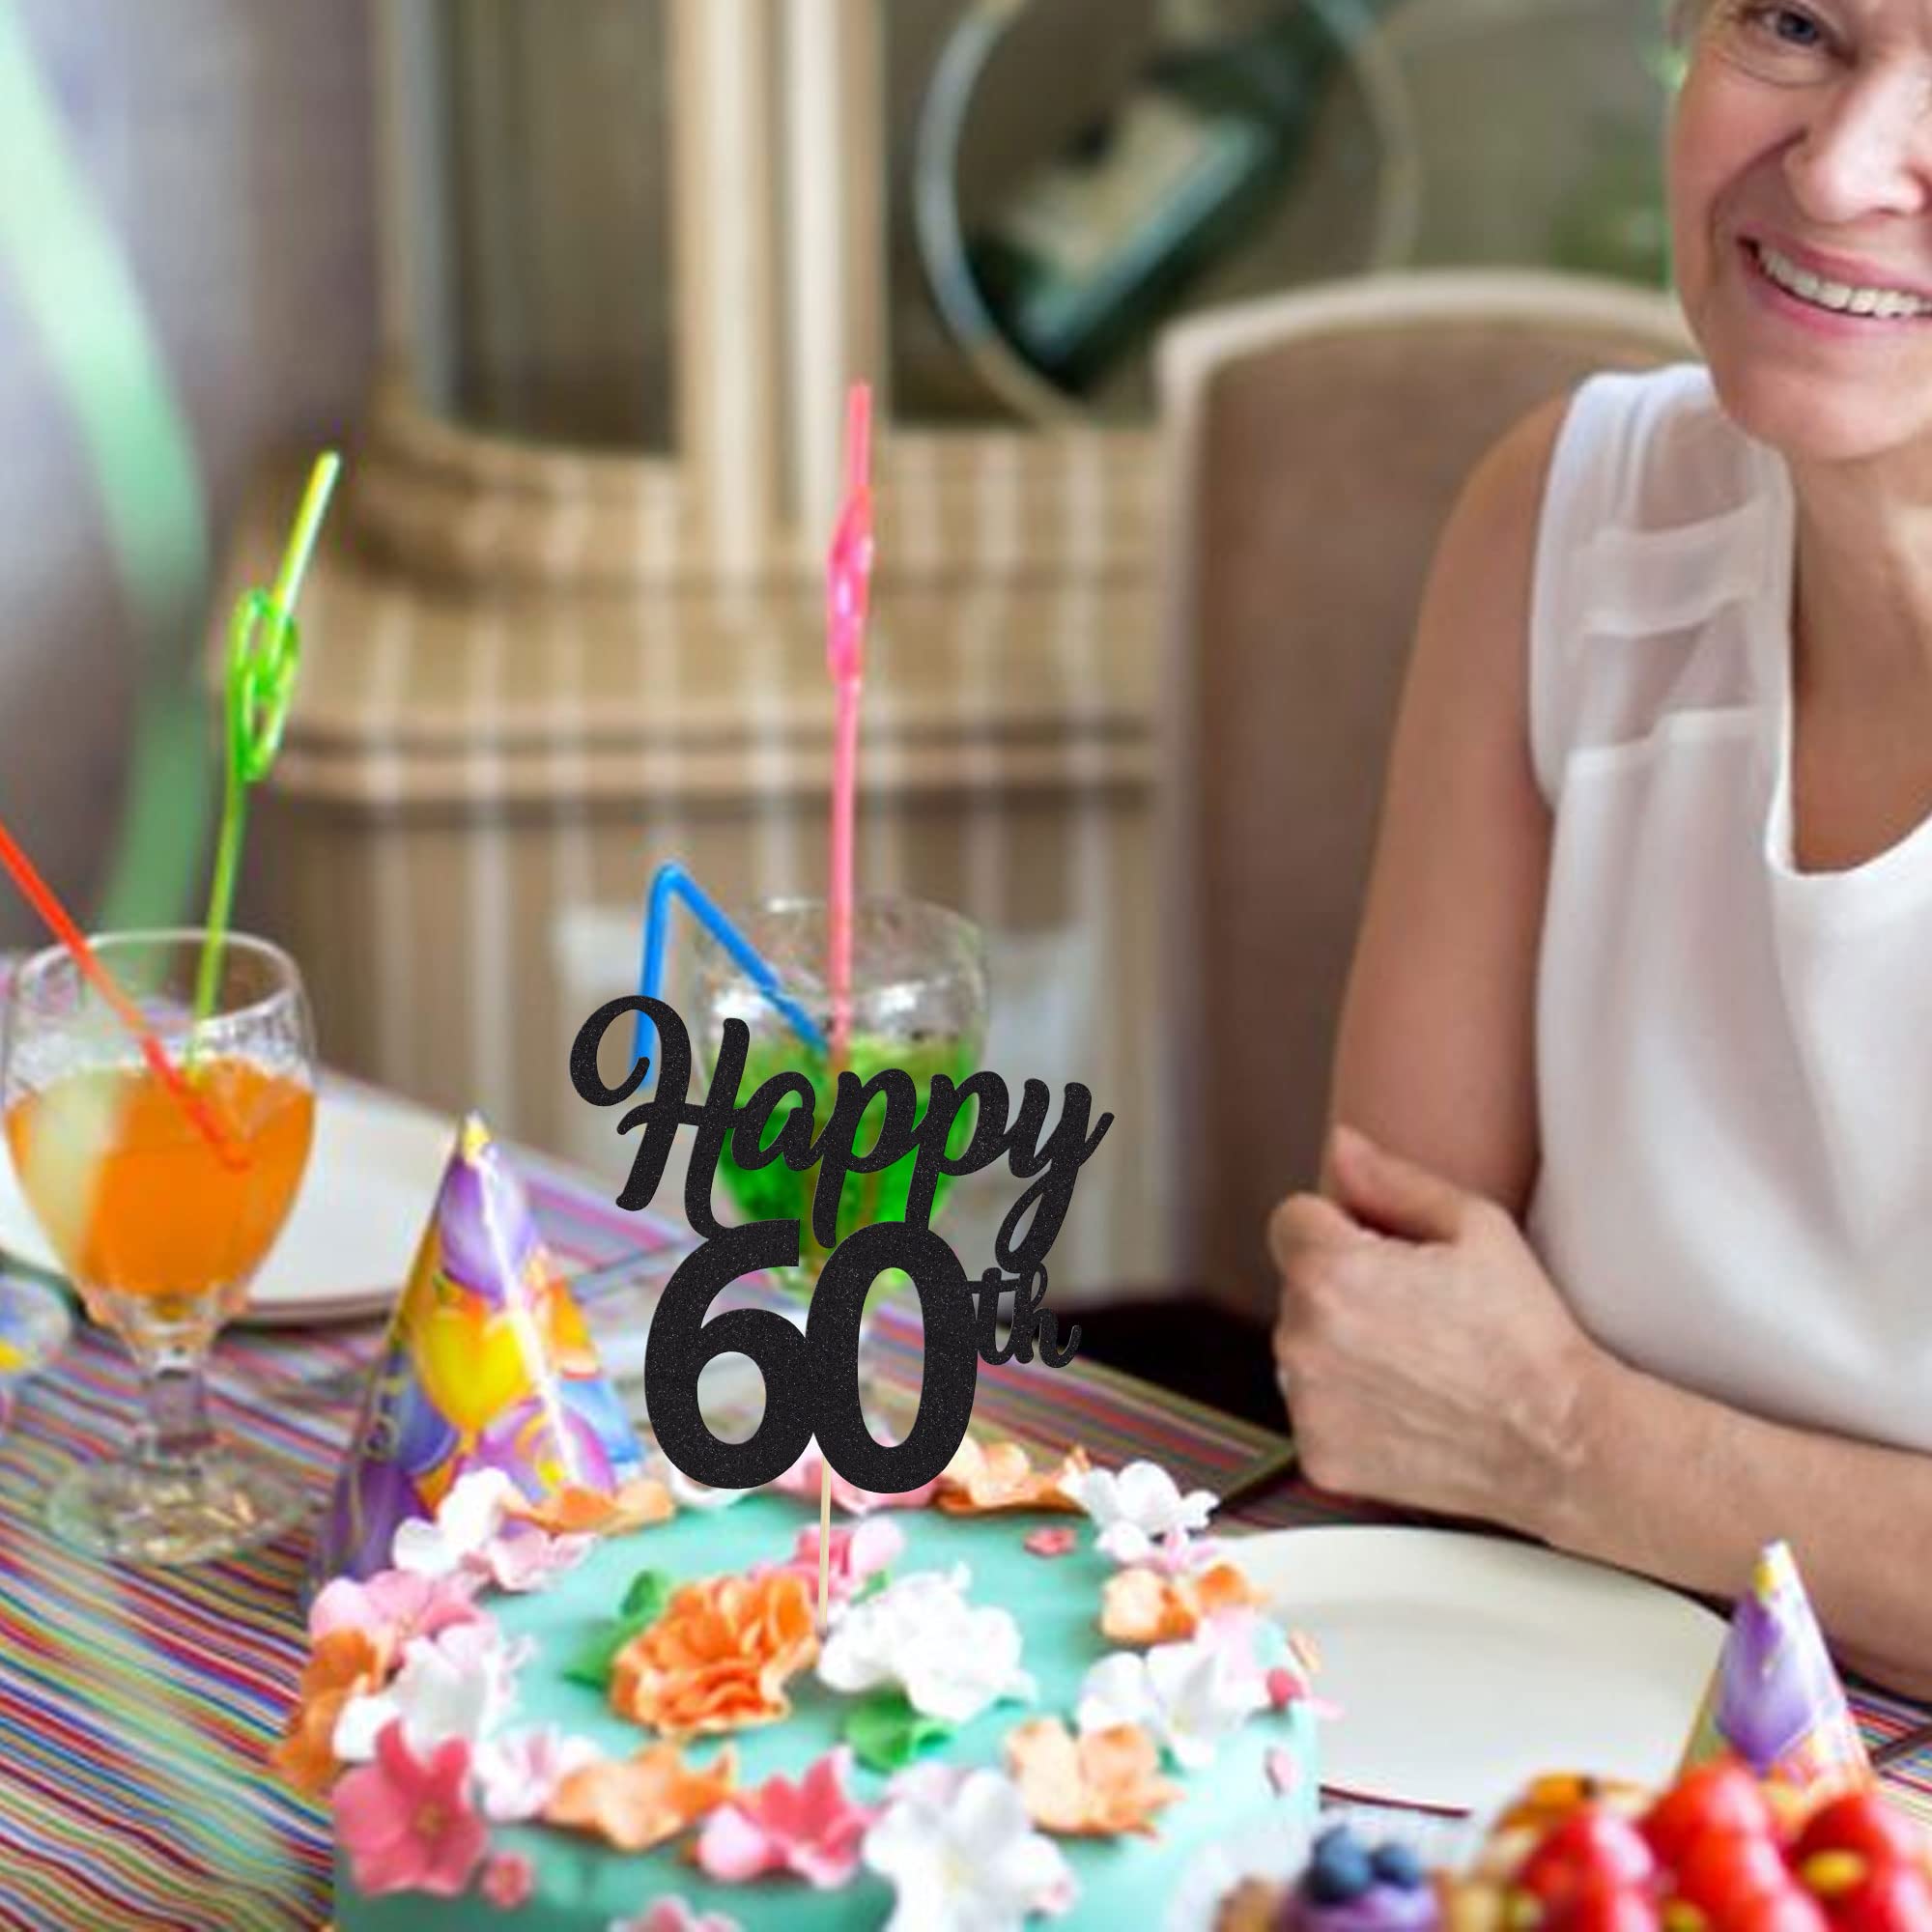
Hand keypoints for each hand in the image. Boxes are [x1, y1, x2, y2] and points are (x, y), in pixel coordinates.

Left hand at [1269, 1125, 1604, 1530]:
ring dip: (1340, 1347)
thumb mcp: (1475, 1226)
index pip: (1292, 1219)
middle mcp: (1301, 1338)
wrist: (1560, 1440)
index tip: (1388, 1254)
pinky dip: (1349, 1408)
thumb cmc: (1523, 1328)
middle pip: (1298, 1285)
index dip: (1343, 1227)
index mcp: (1329, 1271)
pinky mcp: (1318, 1457)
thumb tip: (1339, 1144)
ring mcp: (1306, 1404)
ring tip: (1418, 1363)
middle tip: (1418, 1314)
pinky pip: (1316, 1408)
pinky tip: (1409, 1407)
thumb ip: (1392, 1178)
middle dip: (1342, 1287)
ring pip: (1303, 1347)